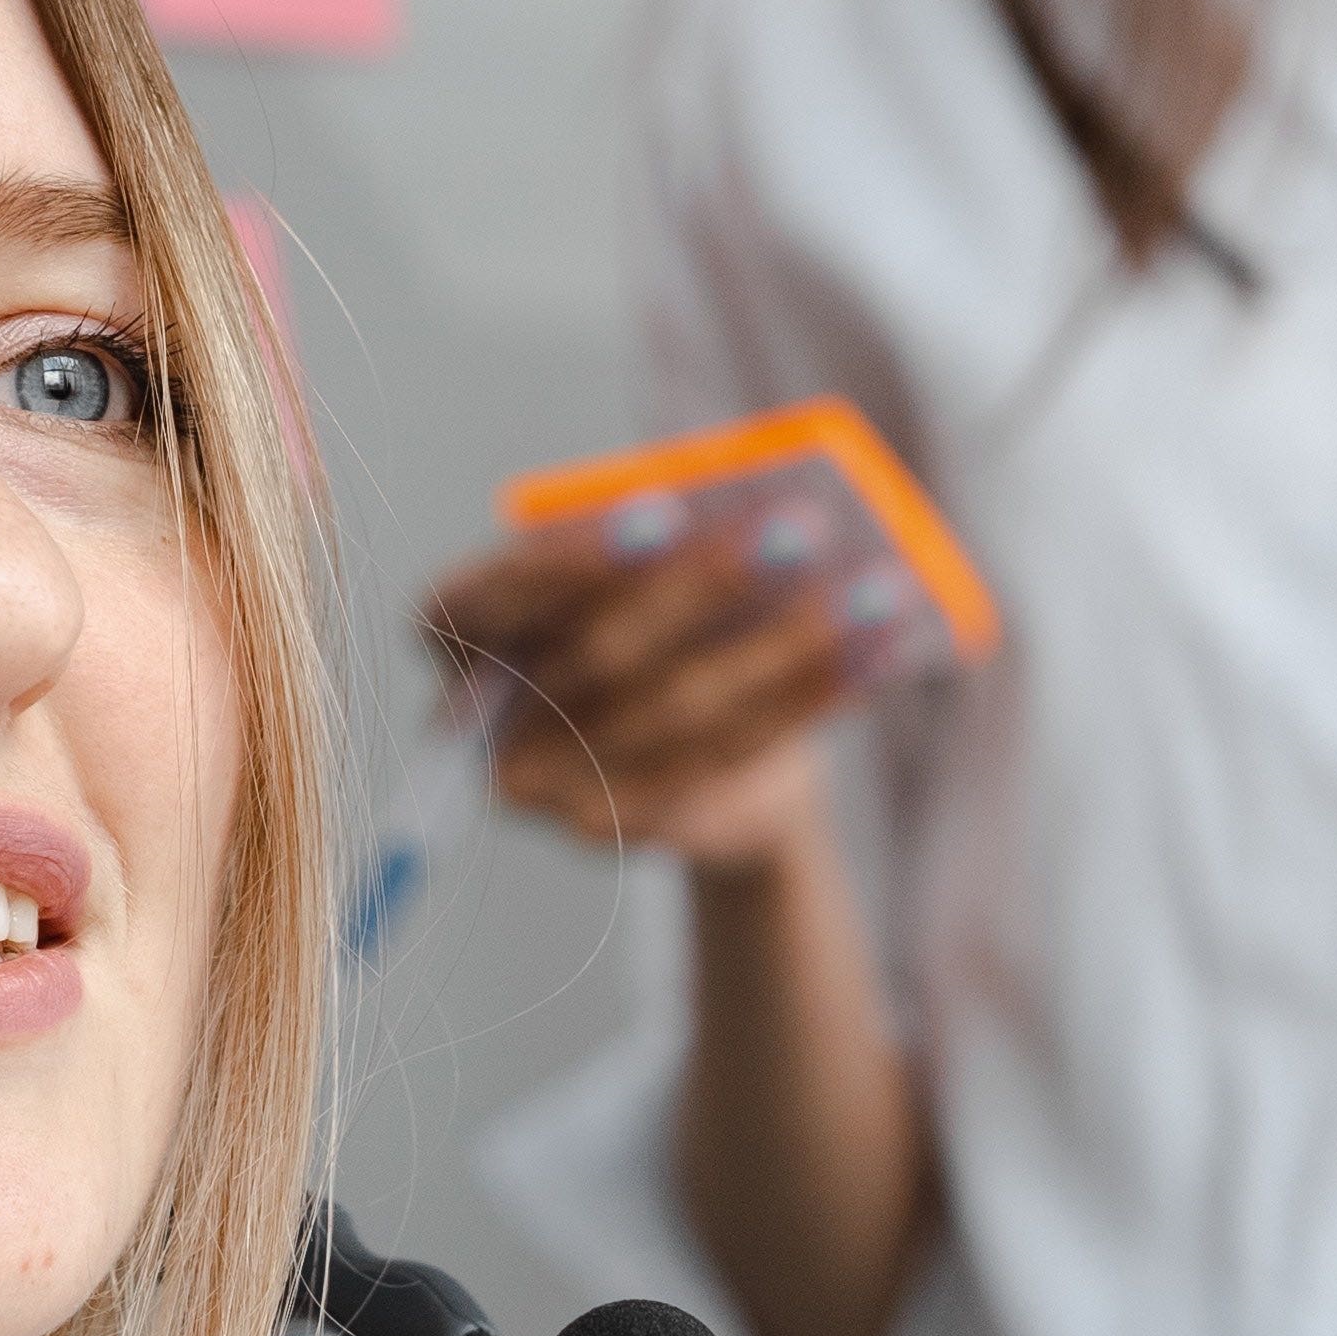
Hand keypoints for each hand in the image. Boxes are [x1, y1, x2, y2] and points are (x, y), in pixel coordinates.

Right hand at [420, 514, 856, 874]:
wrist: (720, 757)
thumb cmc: (669, 618)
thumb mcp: (654, 557)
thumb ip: (670, 530)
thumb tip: (745, 505)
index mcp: (459, 635)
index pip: (475, 600)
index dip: (562, 563)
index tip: (663, 513)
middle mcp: (477, 717)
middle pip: (593, 656)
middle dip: (702, 588)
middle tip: (796, 529)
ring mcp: (540, 787)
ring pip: (672, 713)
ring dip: (782, 645)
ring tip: (871, 588)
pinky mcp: (609, 830)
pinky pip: (717, 760)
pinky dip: (806, 698)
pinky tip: (877, 651)